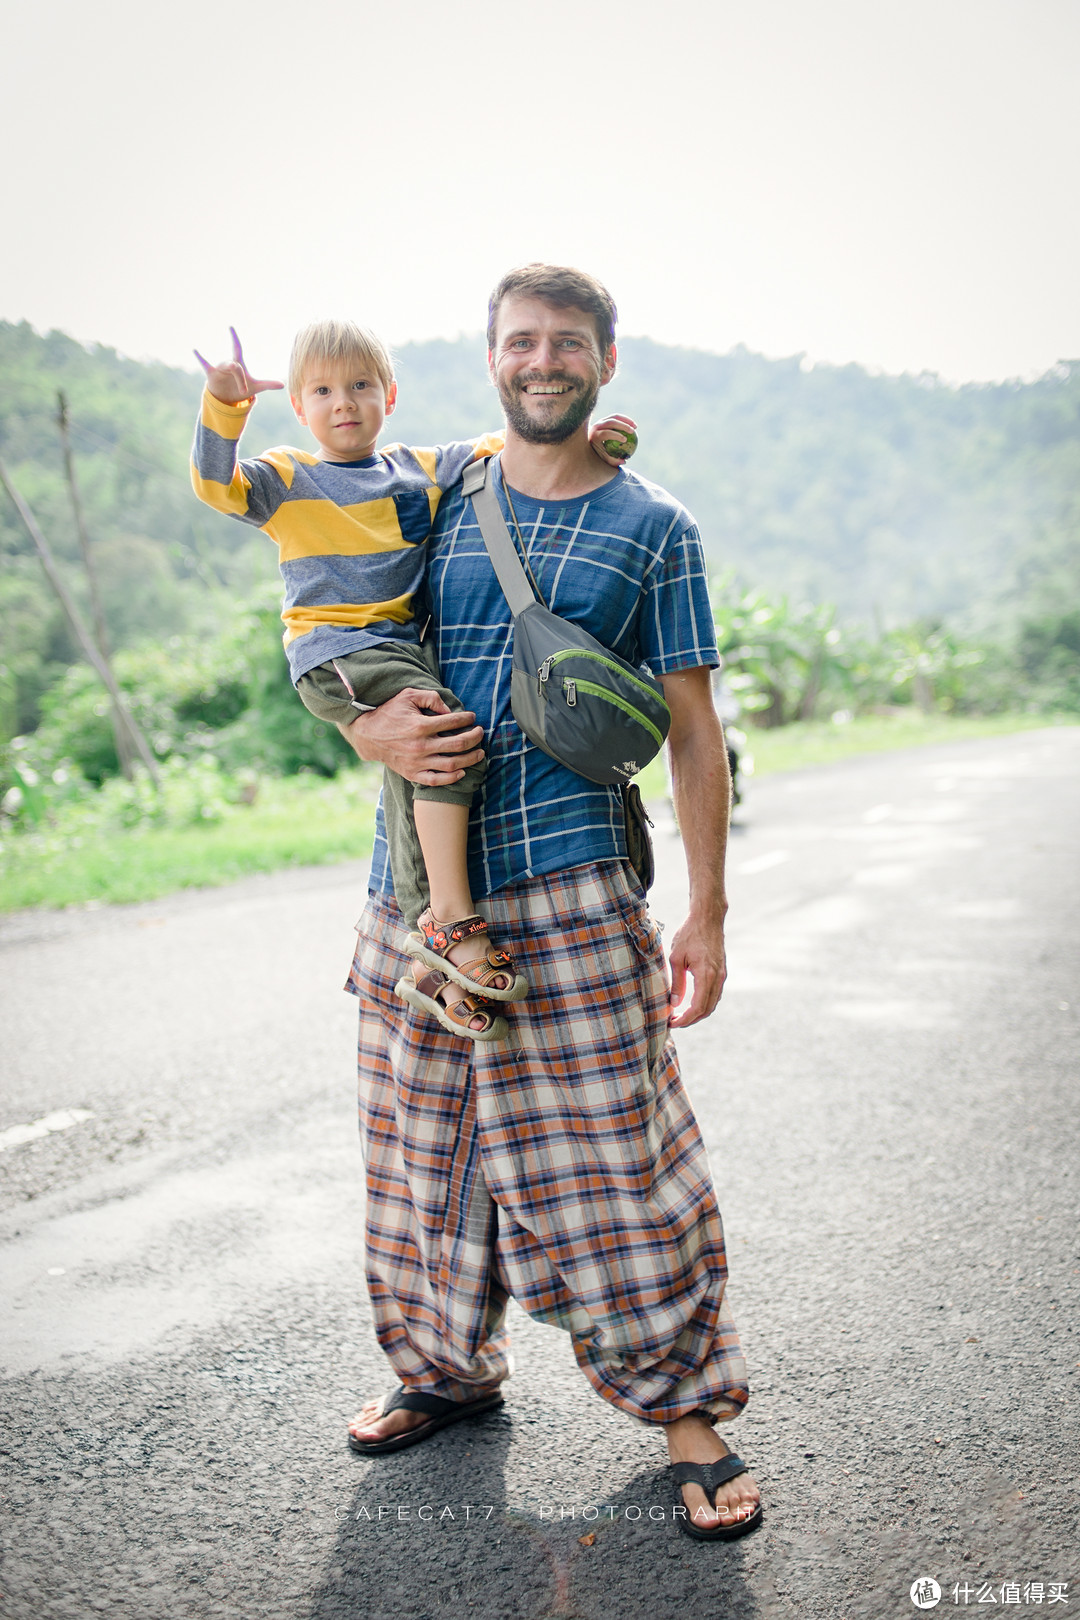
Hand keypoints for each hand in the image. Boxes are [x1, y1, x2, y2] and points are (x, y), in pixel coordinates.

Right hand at [193, 327, 283, 404]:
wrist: (229, 398)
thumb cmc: (242, 388)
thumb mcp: (256, 387)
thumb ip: (268, 384)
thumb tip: (283, 385)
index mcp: (238, 364)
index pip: (237, 348)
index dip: (234, 338)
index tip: (230, 328)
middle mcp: (228, 364)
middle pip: (235, 365)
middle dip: (241, 378)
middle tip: (245, 392)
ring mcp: (219, 369)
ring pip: (226, 369)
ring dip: (236, 380)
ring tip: (242, 392)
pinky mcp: (211, 375)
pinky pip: (205, 364)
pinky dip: (201, 358)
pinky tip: (195, 350)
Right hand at [339, 688, 484, 785]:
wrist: (368, 735)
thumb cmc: (390, 712)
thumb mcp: (408, 696)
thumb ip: (431, 698)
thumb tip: (450, 710)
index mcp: (420, 725)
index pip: (453, 722)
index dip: (466, 718)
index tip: (472, 717)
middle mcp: (420, 746)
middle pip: (458, 744)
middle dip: (475, 738)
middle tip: (480, 733)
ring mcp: (417, 762)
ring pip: (452, 764)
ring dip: (470, 759)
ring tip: (479, 753)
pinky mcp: (412, 773)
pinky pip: (436, 780)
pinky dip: (452, 778)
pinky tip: (462, 771)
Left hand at [590, 413, 637, 465]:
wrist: (589, 444)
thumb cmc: (598, 454)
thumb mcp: (604, 459)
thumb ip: (613, 461)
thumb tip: (624, 461)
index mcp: (594, 436)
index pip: (606, 433)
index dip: (616, 435)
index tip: (625, 439)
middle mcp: (596, 426)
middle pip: (611, 422)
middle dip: (623, 426)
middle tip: (632, 431)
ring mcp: (600, 421)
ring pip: (614, 417)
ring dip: (626, 420)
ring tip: (635, 427)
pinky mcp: (605, 418)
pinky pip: (616, 417)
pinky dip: (625, 420)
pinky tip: (633, 425)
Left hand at [667, 908, 726, 1028]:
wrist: (707, 918)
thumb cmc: (689, 934)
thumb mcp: (676, 958)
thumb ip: (677, 983)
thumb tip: (674, 1003)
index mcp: (706, 975)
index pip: (698, 1008)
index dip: (685, 1019)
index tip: (672, 1023)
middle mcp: (717, 978)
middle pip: (707, 1009)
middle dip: (691, 1020)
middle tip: (674, 1021)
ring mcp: (722, 975)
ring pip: (712, 1003)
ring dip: (698, 1013)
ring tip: (680, 1014)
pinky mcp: (721, 971)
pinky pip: (715, 994)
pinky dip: (704, 1003)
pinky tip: (691, 1002)